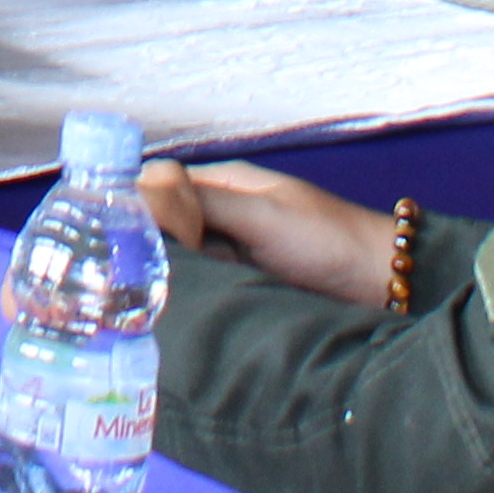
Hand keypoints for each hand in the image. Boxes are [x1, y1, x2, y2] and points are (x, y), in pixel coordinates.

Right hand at [141, 156, 406, 301]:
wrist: (379, 284)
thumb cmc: (326, 241)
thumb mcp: (261, 215)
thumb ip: (203, 204)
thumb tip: (139, 195)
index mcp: (223, 183)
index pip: (159, 185)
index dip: (135, 208)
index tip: (114, 239)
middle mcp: (221, 212)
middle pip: (164, 223)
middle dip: (145, 246)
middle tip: (119, 278)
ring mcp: (231, 249)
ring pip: (181, 256)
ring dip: (167, 273)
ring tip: (138, 298)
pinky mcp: (241, 282)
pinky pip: (204, 283)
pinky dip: (190, 292)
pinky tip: (172, 309)